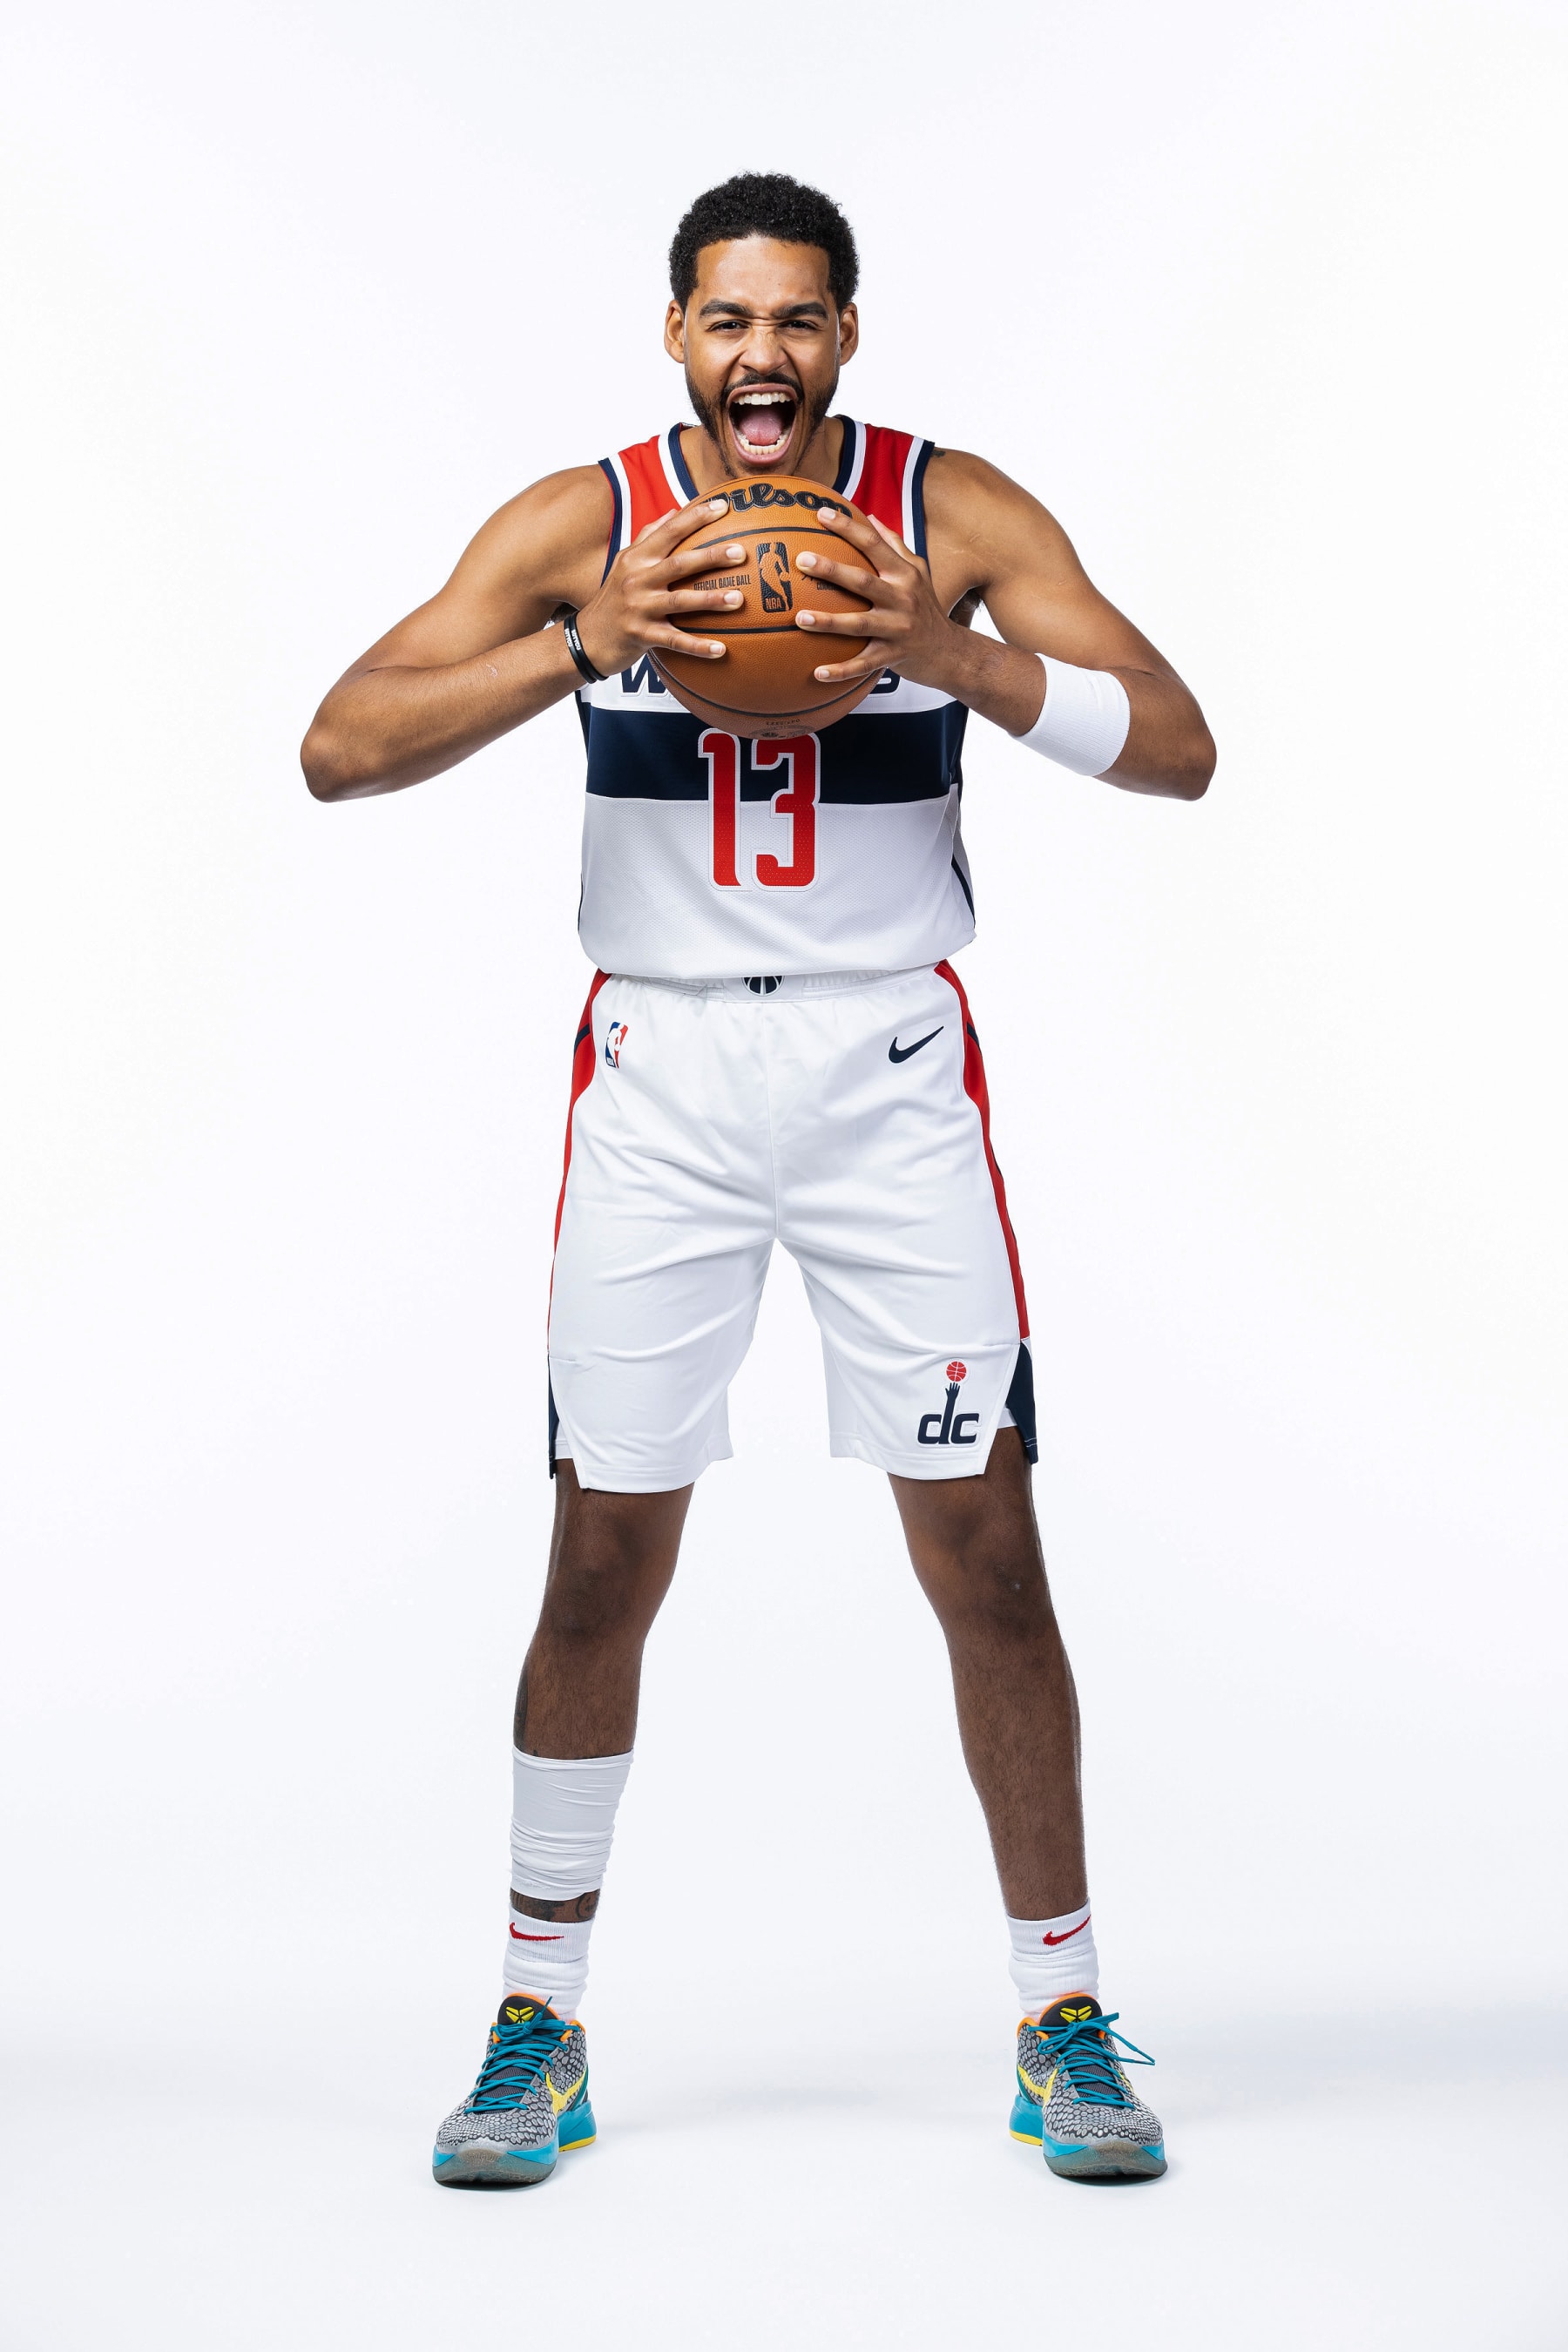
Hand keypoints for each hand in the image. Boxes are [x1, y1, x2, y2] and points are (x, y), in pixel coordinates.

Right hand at [572, 500, 744, 674]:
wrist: (586, 638)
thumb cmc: (612, 597)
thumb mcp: (624, 563)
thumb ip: (649, 537)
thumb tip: (674, 511)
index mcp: (637, 558)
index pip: (669, 531)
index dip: (696, 517)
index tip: (723, 506)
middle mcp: (637, 579)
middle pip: (679, 564)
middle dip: (711, 557)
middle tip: (741, 553)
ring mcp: (639, 608)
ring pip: (679, 602)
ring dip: (710, 600)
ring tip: (739, 598)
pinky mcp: (641, 636)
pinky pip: (674, 641)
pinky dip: (697, 647)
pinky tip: (721, 650)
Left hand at [793, 508, 960, 689]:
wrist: (950, 651)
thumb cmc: (926, 607)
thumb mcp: (918, 572)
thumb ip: (894, 545)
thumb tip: (869, 517)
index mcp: (904, 574)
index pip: (873, 544)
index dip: (847, 527)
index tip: (820, 514)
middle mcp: (902, 599)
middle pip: (862, 581)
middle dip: (831, 570)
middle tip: (801, 560)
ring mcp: (897, 629)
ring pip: (859, 624)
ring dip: (828, 622)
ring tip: (799, 617)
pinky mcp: (893, 657)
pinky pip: (863, 664)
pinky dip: (841, 670)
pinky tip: (817, 673)